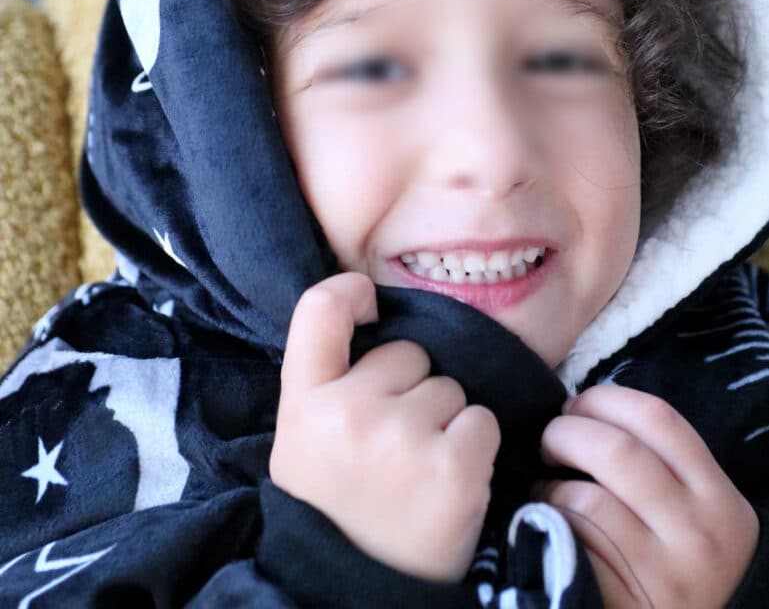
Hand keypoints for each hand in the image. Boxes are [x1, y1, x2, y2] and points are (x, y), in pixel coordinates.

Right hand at [269, 271, 501, 583]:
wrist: (356, 593)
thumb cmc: (338, 507)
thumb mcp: (305, 442)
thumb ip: (330, 382)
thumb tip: (372, 316)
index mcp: (303, 404)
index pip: (320, 307)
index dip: (351, 292)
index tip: (369, 304)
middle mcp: (348, 411)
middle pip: (407, 353)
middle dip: (409, 388)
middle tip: (391, 446)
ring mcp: (402, 437)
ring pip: (450, 387)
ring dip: (444, 421)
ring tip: (417, 472)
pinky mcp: (454, 466)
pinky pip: (482, 419)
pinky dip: (473, 447)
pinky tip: (447, 483)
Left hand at [532, 385, 758, 607]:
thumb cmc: (671, 555)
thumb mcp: (687, 507)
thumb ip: (654, 460)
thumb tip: (584, 409)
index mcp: (717, 496)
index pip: (658, 418)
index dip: (604, 399)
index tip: (576, 406)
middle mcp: (700, 533)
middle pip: (617, 450)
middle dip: (566, 432)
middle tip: (550, 440)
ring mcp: (664, 572)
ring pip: (588, 497)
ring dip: (551, 484)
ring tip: (548, 488)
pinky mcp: (626, 600)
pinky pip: (572, 540)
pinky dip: (549, 521)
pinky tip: (549, 523)